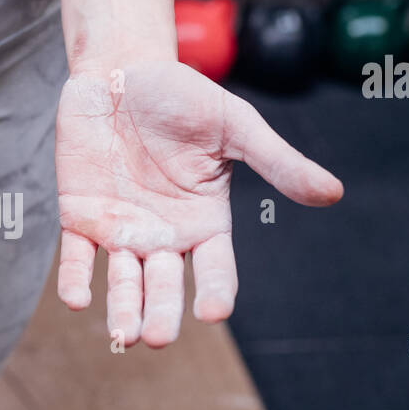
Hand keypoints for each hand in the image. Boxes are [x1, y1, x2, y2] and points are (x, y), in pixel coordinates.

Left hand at [55, 59, 342, 346]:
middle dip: (161, 312)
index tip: (212, 313)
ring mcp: (120, 229)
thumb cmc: (182, 96)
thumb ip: (277, 161)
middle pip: (165, 286)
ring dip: (122, 309)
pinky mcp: (81, 217)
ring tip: (123, 336)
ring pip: (122, 281)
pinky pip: (76, 257)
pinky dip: (76, 280)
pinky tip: (77, 300)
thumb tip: (333, 193)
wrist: (121, 72)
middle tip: (157, 337)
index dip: (215, 291)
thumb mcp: (235, 125)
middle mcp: (163, 235)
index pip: (215, 267)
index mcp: (205, 221)